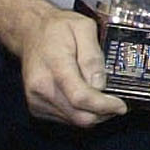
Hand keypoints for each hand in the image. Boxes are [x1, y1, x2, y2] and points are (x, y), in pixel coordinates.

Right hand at [19, 6, 125, 126]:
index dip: (105, 106)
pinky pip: (67, 119)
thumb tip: (100, 84)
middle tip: (115, 101)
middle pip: (80, 116)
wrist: (29, 33)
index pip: (81, 97)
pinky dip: (80, 112)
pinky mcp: (37, 108)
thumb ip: (93, 56)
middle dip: (104, 113)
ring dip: (93, 113)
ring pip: (75, 121)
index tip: (120, 105)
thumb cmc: (55, 29)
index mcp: (55, 66)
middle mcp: (42, 87)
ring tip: (99, 95)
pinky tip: (83, 95)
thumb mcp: (83, 28)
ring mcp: (37, 100)